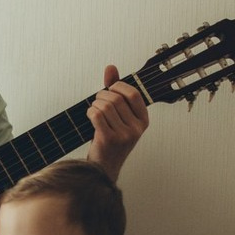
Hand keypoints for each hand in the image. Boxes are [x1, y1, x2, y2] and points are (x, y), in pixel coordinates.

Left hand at [87, 64, 148, 181]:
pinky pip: (97, 115)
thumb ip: (116, 90)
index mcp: (143, 121)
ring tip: (94, 110)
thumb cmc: (111, 138)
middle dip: (102, 95)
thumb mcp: (119, 115)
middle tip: (97, 101)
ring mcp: (124, 135)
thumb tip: (111, 67)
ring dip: (95, 104)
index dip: (118, 86)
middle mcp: (136, 128)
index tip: (110, 89)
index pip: (133, 94)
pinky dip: (90, 112)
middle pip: (116, 99)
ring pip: (106, 106)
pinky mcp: (109, 139)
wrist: (104, 166)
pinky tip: (90, 116)